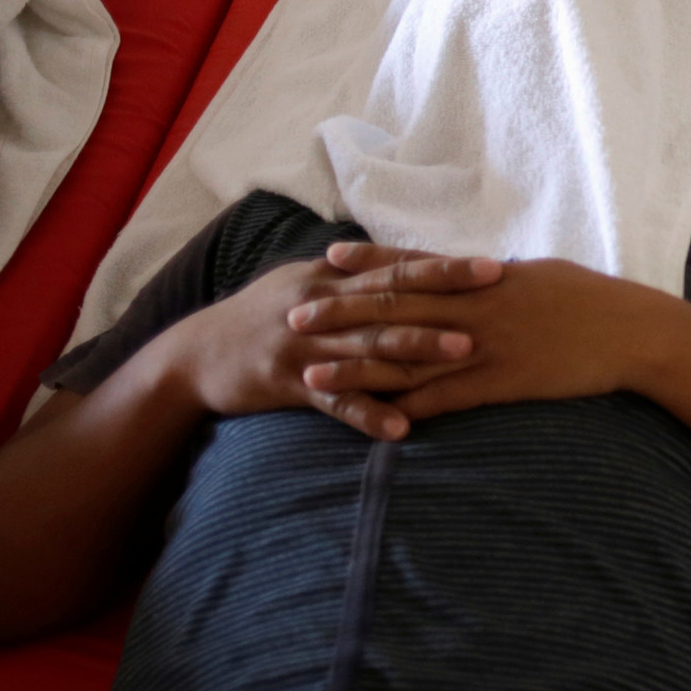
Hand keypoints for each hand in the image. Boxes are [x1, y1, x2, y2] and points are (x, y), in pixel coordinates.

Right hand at [160, 242, 501, 441]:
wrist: (194, 355)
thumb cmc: (262, 316)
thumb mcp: (304, 283)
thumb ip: (355, 277)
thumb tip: (410, 263)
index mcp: (329, 277)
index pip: (395, 266)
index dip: (443, 265)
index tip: (492, 264)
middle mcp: (320, 305)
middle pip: (390, 296)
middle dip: (444, 294)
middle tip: (496, 293)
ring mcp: (306, 346)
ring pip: (369, 345)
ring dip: (417, 347)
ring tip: (463, 352)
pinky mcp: (289, 385)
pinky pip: (335, 402)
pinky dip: (368, 414)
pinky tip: (403, 428)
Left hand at [284, 255, 687, 423]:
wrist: (634, 332)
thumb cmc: (595, 302)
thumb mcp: (542, 277)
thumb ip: (499, 279)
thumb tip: (476, 273)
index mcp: (485, 276)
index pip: (416, 264)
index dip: (369, 261)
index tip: (327, 257)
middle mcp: (477, 305)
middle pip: (395, 306)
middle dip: (341, 313)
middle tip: (292, 316)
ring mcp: (487, 345)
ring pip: (407, 357)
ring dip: (355, 368)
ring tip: (310, 376)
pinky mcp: (502, 382)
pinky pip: (445, 399)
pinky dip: (406, 410)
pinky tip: (372, 422)